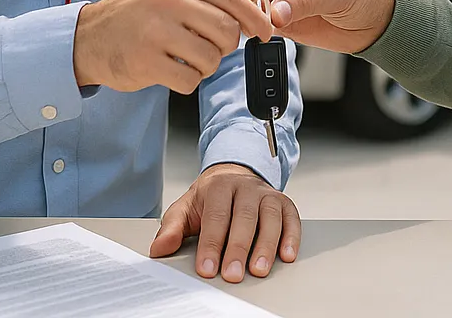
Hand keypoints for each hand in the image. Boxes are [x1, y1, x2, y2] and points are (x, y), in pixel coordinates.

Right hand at [73, 0, 275, 92]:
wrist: (87, 37)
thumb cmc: (137, 15)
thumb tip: (253, 15)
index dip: (255, 17)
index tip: (265, 31)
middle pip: (226, 30)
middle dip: (225, 45)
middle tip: (208, 46)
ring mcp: (155, 30)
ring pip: (211, 57)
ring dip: (206, 65)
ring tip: (186, 58)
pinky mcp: (145, 62)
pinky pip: (190, 79)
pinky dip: (187, 80)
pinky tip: (170, 70)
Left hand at [149, 163, 301, 281]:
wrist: (233, 176)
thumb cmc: (209, 199)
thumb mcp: (185, 209)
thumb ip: (172, 229)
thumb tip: (159, 249)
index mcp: (219, 186)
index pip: (216, 216)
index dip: (211, 244)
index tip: (206, 268)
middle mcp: (245, 187)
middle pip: (244, 218)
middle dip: (238, 248)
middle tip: (232, 274)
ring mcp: (266, 194)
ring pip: (270, 217)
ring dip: (266, 245)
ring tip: (258, 270)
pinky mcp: (284, 203)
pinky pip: (291, 218)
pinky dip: (291, 236)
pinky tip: (287, 255)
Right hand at [238, 0, 396, 53]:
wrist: (375, 22)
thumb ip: (304, 0)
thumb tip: (274, 13)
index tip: (253, 1)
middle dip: (246, 1)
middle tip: (254, 21)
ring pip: (248, 3)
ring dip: (250, 17)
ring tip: (261, 31)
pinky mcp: (281, 16)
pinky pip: (258, 21)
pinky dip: (257, 30)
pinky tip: (267, 36)